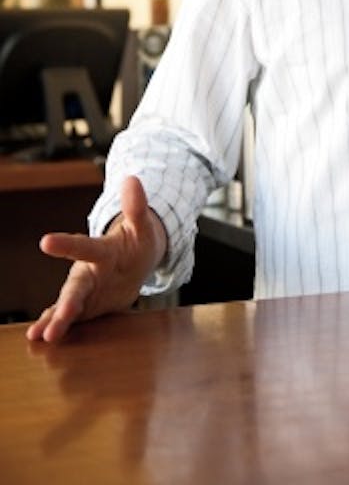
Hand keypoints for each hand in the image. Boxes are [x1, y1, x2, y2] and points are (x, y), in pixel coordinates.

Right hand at [26, 175, 167, 342]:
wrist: (134, 263)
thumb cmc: (136, 243)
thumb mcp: (142, 226)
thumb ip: (136, 207)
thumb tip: (133, 178)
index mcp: (101, 251)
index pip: (84, 246)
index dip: (66, 244)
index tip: (46, 241)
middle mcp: (87, 271)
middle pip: (76, 286)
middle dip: (68, 301)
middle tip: (59, 314)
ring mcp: (84, 291)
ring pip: (67, 305)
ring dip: (56, 319)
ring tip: (42, 335)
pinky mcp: (84, 307)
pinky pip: (68, 318)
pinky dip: (54, 325)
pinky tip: (39, 336)